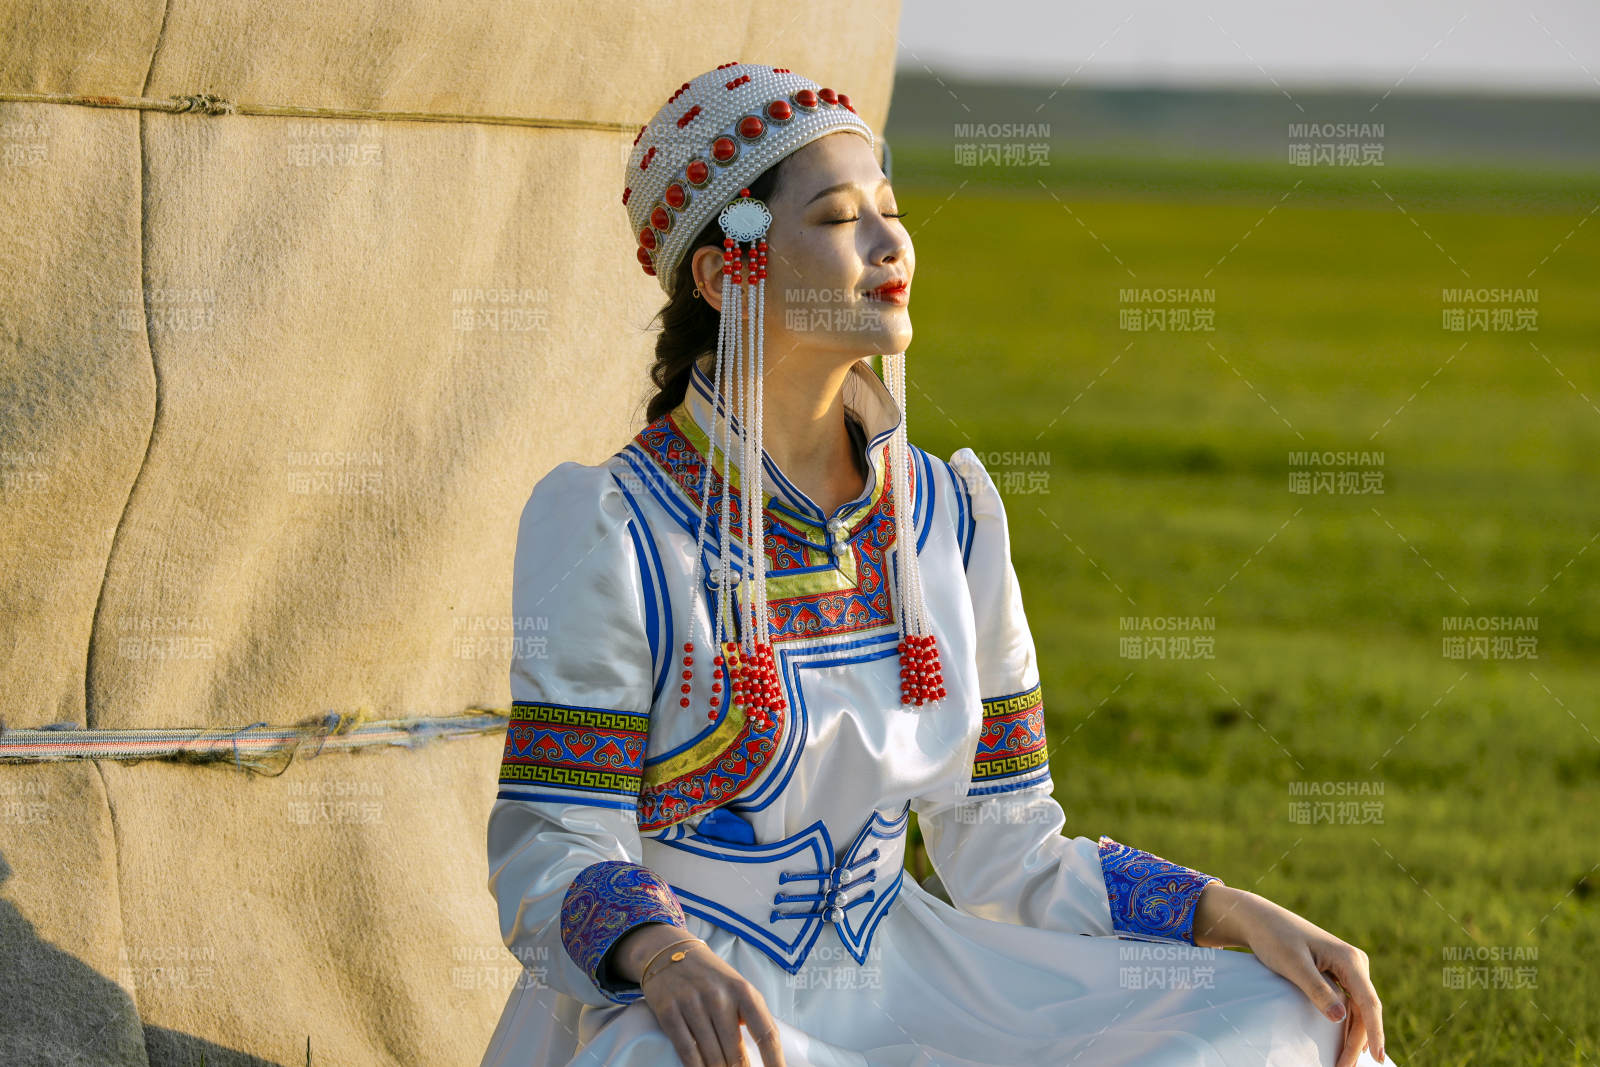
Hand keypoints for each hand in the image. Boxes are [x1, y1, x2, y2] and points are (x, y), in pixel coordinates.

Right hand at [610, 923, 785, 1066]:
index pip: (766, 1034)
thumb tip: (763, 1055)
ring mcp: (693, 1003)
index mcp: (743, 991)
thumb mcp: (736, 987)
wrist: (669, 950)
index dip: (775, 1062)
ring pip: (712, 1056)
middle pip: (736, 1053)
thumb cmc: (709, 975)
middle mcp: (719, 996)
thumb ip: (750, 1015)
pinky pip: (687, 1051)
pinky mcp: (669, 1011)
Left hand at [1193, 884, 1384, 1065]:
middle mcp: (1354, 963)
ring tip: (1344, 1063)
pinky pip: (1349, 1004)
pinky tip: (1344, 1043)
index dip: (1375, 1032)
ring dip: (1353, 1037)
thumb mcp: (1293, 964)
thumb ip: (1317, 990)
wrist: (1260, 920)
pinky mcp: (1338, 973)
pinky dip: (1346, 1024)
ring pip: (1358, 1010)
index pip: (1368, 1002)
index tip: (1377, 1058)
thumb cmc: (1275, 938)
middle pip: (1364, 1011)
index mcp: (1349, 959)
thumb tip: (1340, 1018)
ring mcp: (1348, 969)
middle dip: (1358, 1042)